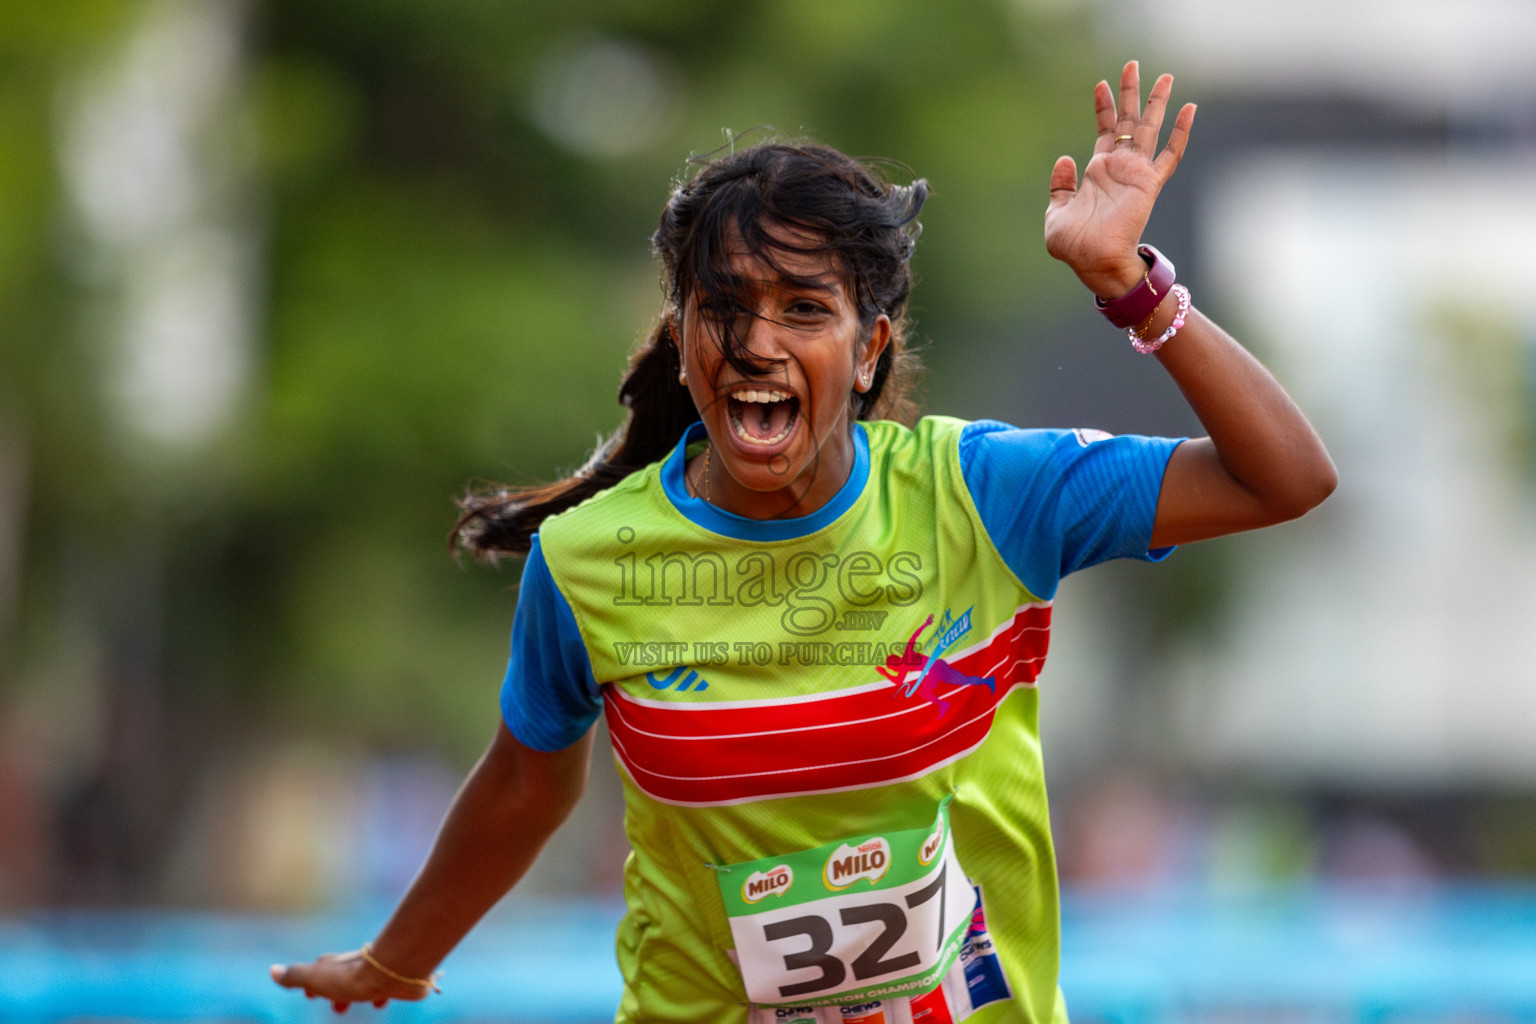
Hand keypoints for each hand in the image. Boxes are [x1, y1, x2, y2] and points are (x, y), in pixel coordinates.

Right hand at [270, 949, 432, 1012]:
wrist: (392, 971)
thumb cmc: (351, 978)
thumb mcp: (315, 979)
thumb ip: (295, 976)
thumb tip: (272, 970)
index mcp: (334, 965)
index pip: (319, 973)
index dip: (312, 984)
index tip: (310, 995)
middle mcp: (353, 964)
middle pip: (341, 978)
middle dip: (335, 992)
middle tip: (336, 1008)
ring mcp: (374, 970)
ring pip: (363, 983)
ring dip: (357, 994)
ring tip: (356, 1006)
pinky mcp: (392, 977)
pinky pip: (385, 986)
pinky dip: (380, 994)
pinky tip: (381, 1002)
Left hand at [1044, 60, 1194, 297]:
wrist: (1093, 262)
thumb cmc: (1074, 245)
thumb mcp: (1055, 212)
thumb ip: (1060, 185)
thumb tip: (1065, 158)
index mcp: (1098, 172)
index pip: (1105, 131)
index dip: (1104, 107)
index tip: (1102, 84)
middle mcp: (1120, 167)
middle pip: (1129, 121)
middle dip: (1131, 93)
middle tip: (1132, 65)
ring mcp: (1136, 174)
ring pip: (1151, 129)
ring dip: (1157, 102)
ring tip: (1165, 76)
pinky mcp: (1150, 184)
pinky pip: (1170, 154)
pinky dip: (1180, 132)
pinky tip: (1189, 109)